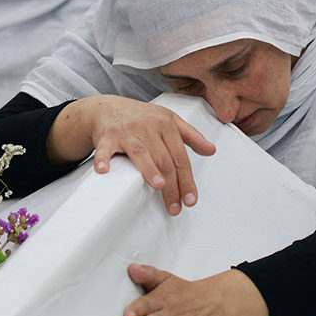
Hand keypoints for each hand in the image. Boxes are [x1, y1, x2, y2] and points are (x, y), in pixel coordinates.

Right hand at [47, 95, 215, 214]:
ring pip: (141, 153)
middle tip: (175, 207)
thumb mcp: (169, 120)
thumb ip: (191, 136)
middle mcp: (148, 126)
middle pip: (164, 159)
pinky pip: (105, 149)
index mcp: (166, 124)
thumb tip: (211, 150)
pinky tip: (104, 170)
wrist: (108, 108)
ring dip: (149, 170)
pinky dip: (103, 159)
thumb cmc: (141, 117)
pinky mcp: (107, 136)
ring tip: (159, 186)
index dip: (187, 179)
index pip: (180, 156)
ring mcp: (127, 131)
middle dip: (172, 186)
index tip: (191, 199)